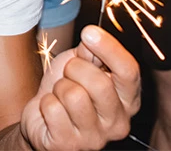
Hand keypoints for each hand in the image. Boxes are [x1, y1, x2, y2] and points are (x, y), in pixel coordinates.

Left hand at [19, 26, 139, 150]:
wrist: (42, 115)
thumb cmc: (67, 87)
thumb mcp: (80, 63)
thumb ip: (91, 53)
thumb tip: (93, 37)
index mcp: (127, 99)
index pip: (129, 71)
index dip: (109, 48)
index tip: (89, 32)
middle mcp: (118, 122)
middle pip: (99, 83)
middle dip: (74, 69)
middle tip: (68, 75)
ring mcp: (95, 138)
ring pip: (73, 95)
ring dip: (59, 88)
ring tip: (60, 95)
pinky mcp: (69, 145)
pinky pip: (52, 109)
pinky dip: (46, 103)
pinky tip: (52, 111)